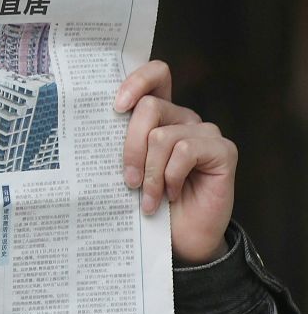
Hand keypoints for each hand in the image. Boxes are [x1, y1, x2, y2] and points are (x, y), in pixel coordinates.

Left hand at [115, 60, 234, 264]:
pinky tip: (172, 194)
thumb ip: (119, 145)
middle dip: (130, 146)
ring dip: (150, 172)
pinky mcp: (223, 151)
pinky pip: (185, 151)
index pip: (157, 75)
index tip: (116, 107)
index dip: (137, 81)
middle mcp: (184, 118)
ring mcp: (205, 133)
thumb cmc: (149, 203)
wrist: (180, 238)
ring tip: (148, 198)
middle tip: (128, 180)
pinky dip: (171, 177)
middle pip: (149, 107)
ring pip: (162, 135)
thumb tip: (90, 130)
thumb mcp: (127, 170)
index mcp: (160, 116)